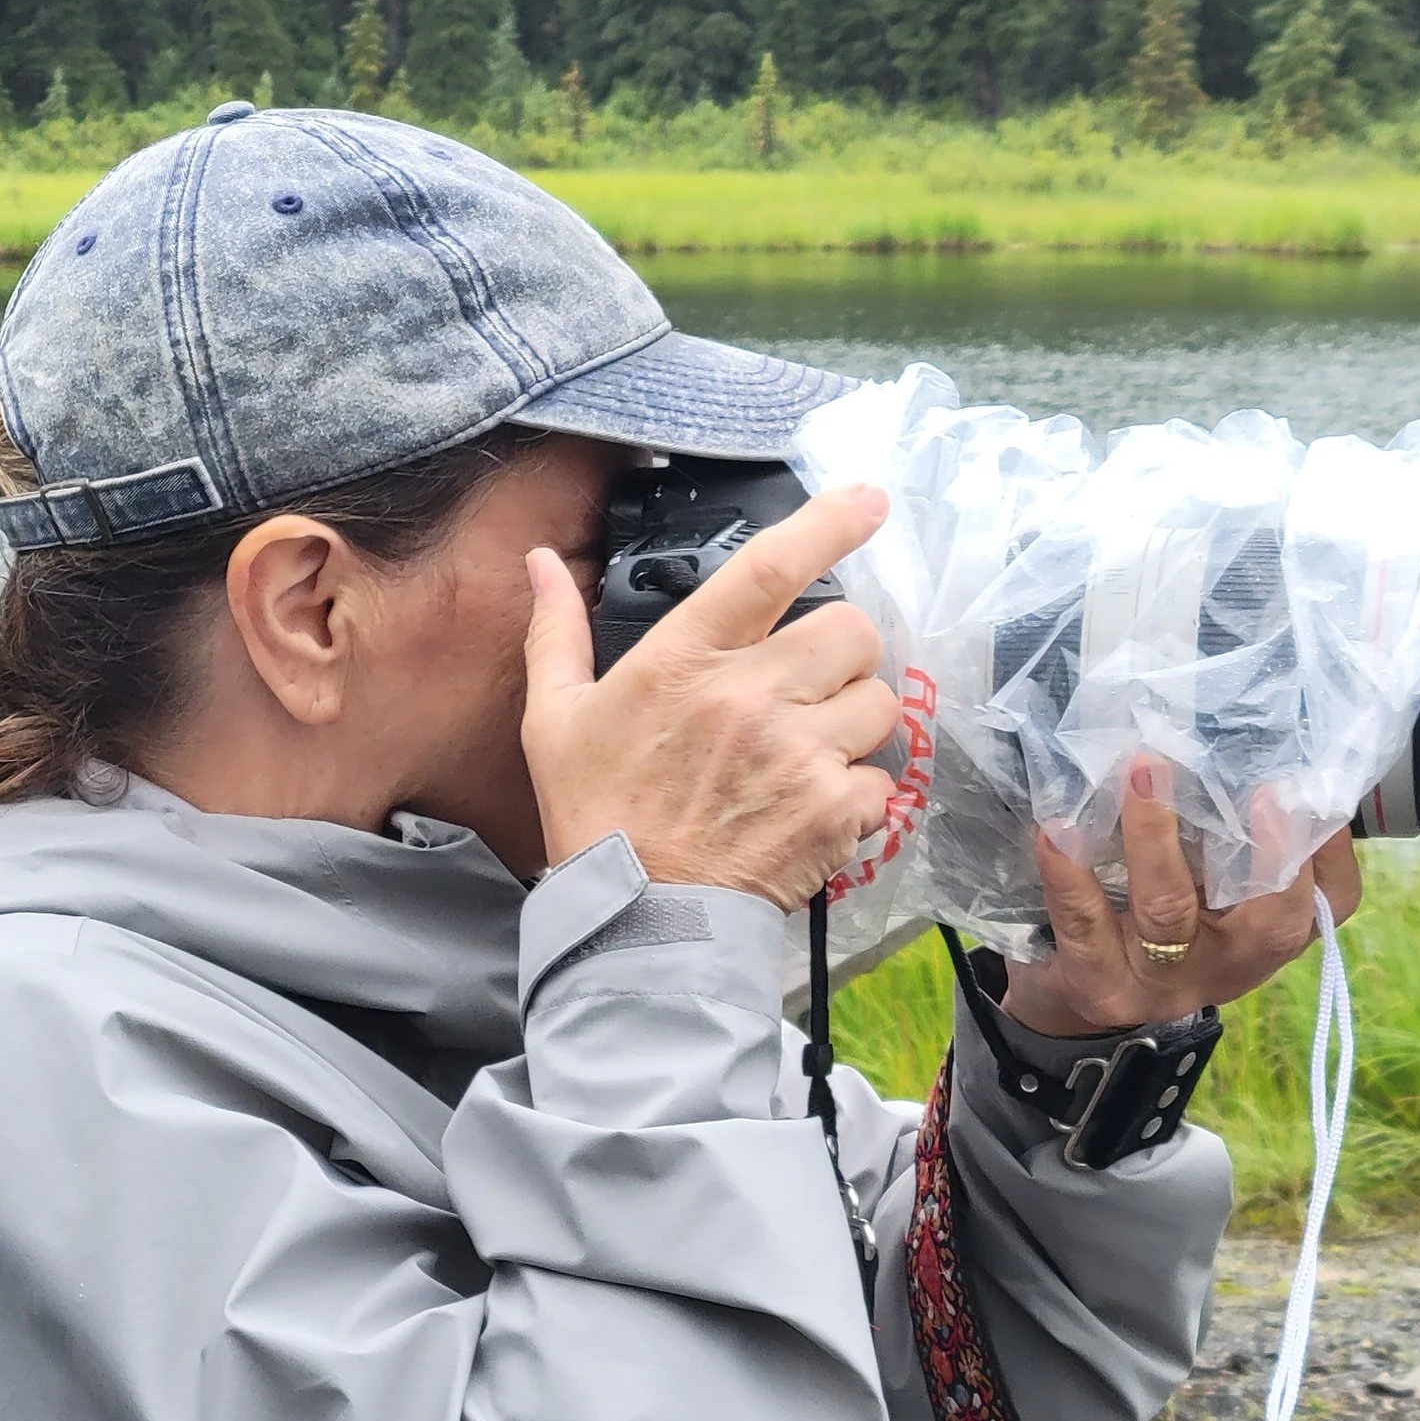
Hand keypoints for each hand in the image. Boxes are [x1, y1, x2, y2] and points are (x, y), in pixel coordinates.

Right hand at [522, 484, 901, 911]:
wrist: (639, 921)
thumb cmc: (598, 815)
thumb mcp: (555, 718)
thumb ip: (557, 632)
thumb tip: (537, 562)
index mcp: (685, 660)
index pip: (770, 566)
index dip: (829, 522)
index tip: (869, 499)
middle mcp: (749, 697)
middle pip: (853, 631)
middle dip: (844, 652)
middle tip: (810, 685)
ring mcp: (798, 755)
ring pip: (879, 702)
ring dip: (855, 722)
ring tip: (809, 752)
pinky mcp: (833, 811)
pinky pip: (882, 778)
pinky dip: (859, 793)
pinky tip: (812, 807)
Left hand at [1001, 758, 1361, 1036]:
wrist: (1082, 996)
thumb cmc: (1163, 911)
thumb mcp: (1214, 880)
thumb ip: (1235, 828)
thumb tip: (1248, 741)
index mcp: (1273, 931)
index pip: (1332, 900)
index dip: (1324, 849)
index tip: (1304, 790)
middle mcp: (1231, 963)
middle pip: (1268, 923)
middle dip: (1269, 855)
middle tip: (1261, 787)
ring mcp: (1165, 981)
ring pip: (1167, 912)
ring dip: (1156, 838)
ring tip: (1142, 769)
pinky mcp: (1100, 983)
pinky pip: (1085, 926)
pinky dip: (1070, 875)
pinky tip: (1058, 832)